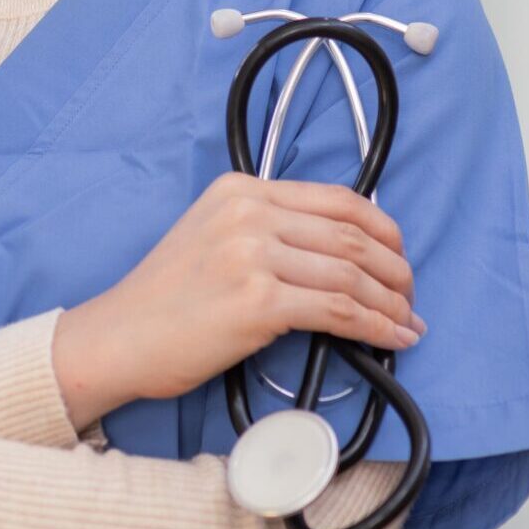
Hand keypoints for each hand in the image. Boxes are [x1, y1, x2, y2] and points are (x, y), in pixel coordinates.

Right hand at [59, 172, 423, 420]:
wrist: (119, 337)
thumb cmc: (164, 300)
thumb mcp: (211, 237)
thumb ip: (267, 231)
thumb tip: (340, 256)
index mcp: (241, 190)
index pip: (337, 199)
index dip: (384, 230)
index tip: (399, 257)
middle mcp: (248, 213)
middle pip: (352, 236)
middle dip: (397, 271)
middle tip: (410, 297)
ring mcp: (252, 254)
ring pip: (352, 275)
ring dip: (393, 304)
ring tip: (407, 323)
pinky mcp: (258, 301)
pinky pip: (340, 312)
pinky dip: (377, 328)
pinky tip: (392, 339)